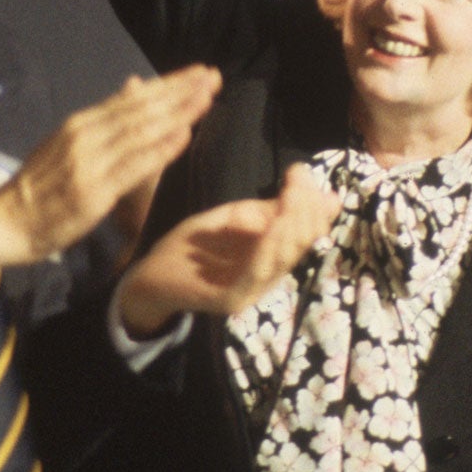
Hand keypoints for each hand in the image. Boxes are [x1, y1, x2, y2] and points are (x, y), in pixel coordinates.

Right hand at [0, 66, 221, 268]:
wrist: (7, 221)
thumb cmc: (42, 185)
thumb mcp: (69, 142)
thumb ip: (105, 119)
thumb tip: (135, 87)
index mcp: (81, 123)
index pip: (132, 98)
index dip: (167, 84)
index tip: (199, 71)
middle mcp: (86, 135)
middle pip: (141, 109)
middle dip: (180, 91)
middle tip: (212, 75)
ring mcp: (90, 162)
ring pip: (141, 131)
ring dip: (178, 113)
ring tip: (207, 96)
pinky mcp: (93, 192)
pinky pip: (134, 166)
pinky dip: (161, 149)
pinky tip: (185, 135)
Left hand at [115, 163, 340, 336]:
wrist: (152, 277)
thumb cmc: (195, 246)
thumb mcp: (234, 220)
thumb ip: (269, 208)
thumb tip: (319, 190)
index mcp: (273, 257)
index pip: (308, 232)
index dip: (312, 202)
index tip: (302, 171)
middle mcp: (269, 276)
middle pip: (300, 245)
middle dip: (305, 211)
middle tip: (298, 184)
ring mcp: (251, 291)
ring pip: (282, 260)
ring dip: (291, 229)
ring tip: (292, 202)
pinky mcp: (230, 300)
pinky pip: (255, 275)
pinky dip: (267, 249)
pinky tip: (272, 227)